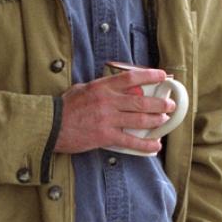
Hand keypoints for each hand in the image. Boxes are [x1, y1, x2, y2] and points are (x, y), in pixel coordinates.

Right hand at [55, 69, 175, 154]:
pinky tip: (155, 146)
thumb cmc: (64, 107)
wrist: (51, 126)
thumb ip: (100, 87)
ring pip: (140, 119)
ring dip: (156, 121)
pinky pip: (131, 140)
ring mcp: (107, 119)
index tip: (163, 76)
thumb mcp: (81, 89)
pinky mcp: (105, 136)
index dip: (150, 75)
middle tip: (170, 105)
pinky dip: (145, 145)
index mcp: (102, 86)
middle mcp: (107, 101)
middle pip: (141, 100)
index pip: (131, 78)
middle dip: (160, 103)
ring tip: (165, 121)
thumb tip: (116, 87)